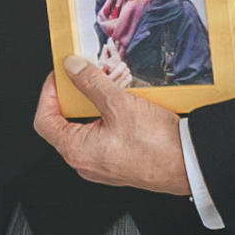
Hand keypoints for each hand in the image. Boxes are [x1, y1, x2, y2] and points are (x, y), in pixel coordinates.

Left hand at [36, 54, 191, 194]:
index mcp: (76, 151)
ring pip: (87, 128)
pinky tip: (123, 103)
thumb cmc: (157, 146)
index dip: (48, 94)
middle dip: (74, 96)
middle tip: (85, 75)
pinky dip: (107, 116)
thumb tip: (73, 68)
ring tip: (108, 86)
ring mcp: (101, 164)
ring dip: (94, 104)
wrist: (189, 165)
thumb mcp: (120, 105)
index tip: (60, 75)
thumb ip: (91, 83)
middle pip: (65, 123)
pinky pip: (104, 135)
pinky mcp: (118, 162)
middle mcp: (84, 162)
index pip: (44, 120)